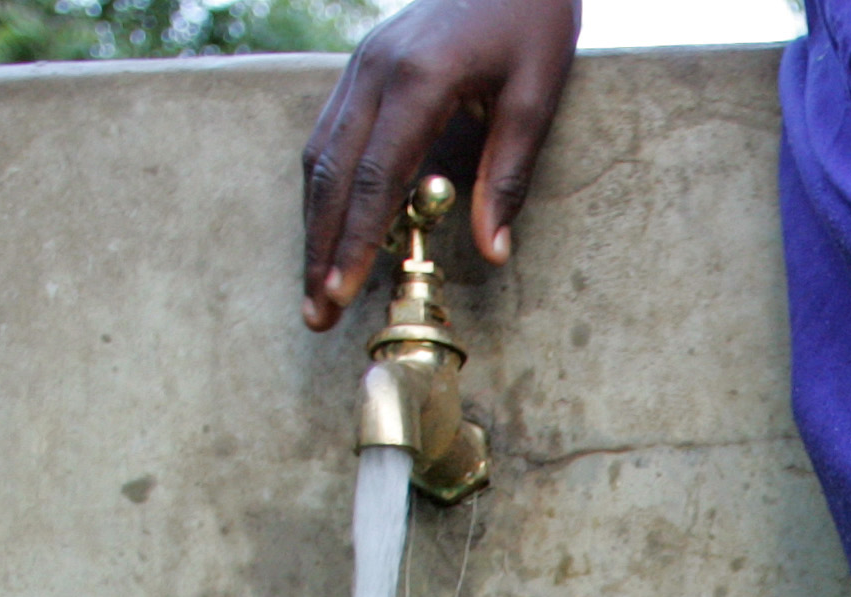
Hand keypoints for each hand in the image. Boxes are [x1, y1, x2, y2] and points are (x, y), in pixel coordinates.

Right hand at [301, 0, 580, 329]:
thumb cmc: (530, 21)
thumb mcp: (535, 97)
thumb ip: (508, 175)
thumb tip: (492, 252)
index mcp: (418, 77)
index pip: (377, 176)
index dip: (355, 241)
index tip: (341, 293)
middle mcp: (374, 69)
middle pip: (334, 174)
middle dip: (321, 249)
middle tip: (316, 312)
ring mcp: (359, 65)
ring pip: (319, 155)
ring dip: (315, 224)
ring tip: (317, 285)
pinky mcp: (360, 67)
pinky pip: (329, 135)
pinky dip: (325, 188)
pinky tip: (330, 231)